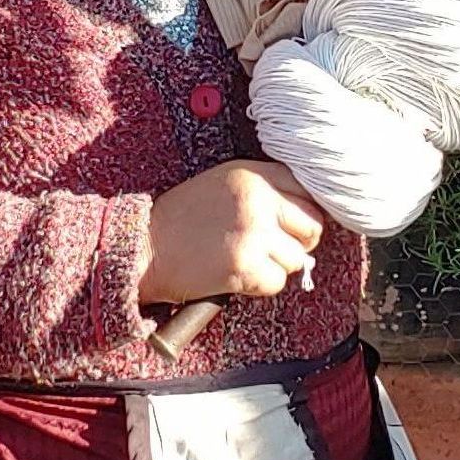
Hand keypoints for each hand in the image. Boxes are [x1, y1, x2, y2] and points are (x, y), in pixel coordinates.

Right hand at [139, 160, 325, 305]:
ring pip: (298, 259)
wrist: (146, 248)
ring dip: (276, 266)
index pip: (307, 189)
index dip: (302, 212)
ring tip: (245, 259)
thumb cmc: (183, 218)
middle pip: (312, 225)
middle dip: (298, 242)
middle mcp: (258, 199)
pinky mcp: (246, 266)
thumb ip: (263, 189)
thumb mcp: (224, 183)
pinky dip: (260, 286)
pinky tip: (236, 275)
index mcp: (253, 174)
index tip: (290, 225)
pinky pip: (277, 282)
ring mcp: (254, 233)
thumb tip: (303, 214)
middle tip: (272, 248)